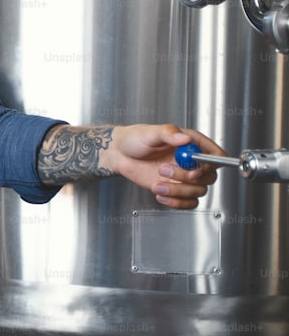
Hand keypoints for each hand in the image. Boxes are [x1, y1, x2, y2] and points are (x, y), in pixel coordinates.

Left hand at [107, 124, 222, 208]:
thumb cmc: (135, 139)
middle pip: (209, 177)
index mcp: (191, 143)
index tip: (194, 169)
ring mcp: (184, 176)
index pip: (216, 155)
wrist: (119, 155)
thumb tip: (184, 139)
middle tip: (164, 170)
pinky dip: (176, 202)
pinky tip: (161, 194)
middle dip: (188, 178)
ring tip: (157, 182)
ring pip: (198, 192)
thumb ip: (169, 134)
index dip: (210, 165)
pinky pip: (188, 203)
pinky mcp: (175, 189)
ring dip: (178, 190)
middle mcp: (191, 161)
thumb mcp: (150, 132)